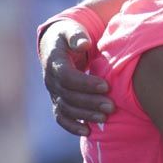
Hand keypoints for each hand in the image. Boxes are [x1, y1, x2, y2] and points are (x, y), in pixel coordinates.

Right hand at [40, 19, 113, 135]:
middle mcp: (51, 80)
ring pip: (67, 109)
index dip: (85, 83)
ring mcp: (54, 93)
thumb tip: (83, 43)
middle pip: (69, 96)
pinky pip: (62, 118)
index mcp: (54, 62)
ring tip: (106, 117)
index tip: (106, 86)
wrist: (57, 45)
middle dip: (90, 102)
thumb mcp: (71, 30)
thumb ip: (77, 35)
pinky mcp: (58, 101)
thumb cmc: (70, 36)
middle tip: (111, 106)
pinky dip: (73, 126)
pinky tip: (88, 131)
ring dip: (86, 115)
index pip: (67, 77)